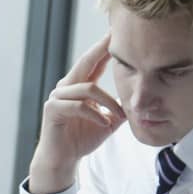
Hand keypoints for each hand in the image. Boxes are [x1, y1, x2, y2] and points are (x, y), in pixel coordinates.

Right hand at [27, 34, 127, 193]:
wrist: (63, 160)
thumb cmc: (82, 139)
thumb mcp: (108, 121)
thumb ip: (119, 108)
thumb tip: (141, 101)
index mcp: (79, 85)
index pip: (94, 61)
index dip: (106, 47)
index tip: (119, 33)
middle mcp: (66, 86)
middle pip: (85, 61)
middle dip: (101, 49)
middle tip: (115, 36)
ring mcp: (57, 97)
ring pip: (87, 88)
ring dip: (107, 102)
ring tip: (119, 115)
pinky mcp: (52, 110)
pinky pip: (78, 106)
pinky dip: (95, 114)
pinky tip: (105, 123)